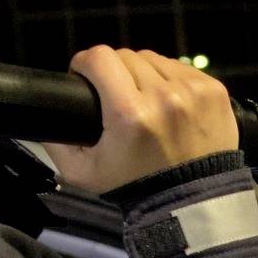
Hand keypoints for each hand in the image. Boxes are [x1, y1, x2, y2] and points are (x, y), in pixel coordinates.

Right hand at [44, 47, 238, 194]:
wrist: (192, 201)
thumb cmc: (136, 187)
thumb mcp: (84, 173)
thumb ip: (57, 142)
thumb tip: (43, 114)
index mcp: (130, 114)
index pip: (99, 58)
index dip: (85, 63)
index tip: (84, 75)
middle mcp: (163, 97)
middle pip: (125, 55)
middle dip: (114, 71)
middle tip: (114, 95)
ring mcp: (192, 91)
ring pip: (153, 58)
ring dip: (143, 73)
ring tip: (142, 100)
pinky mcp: (213, 90)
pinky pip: (180, 68)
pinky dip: (170, 80)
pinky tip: (167, 104)